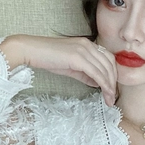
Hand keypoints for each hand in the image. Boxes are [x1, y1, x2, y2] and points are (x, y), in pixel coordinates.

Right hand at [0, 35, 116, 105]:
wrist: (30, 50)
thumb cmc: (46, 58)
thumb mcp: (70, 66)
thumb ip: (85, 73)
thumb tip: (97, 83)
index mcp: (87, 44)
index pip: (107, 59)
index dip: (112, 74)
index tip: (112, 88)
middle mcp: (88, 45)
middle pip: (110, 64)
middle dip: (114, 81)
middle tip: (113, 97)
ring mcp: (84, 50)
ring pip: (105, 70)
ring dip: (110, 86)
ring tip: (110, 100)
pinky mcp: (78, 58)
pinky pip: (97, 73)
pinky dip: (104, 85)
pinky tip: (105, 93)